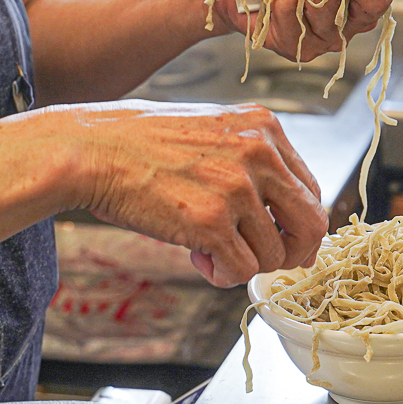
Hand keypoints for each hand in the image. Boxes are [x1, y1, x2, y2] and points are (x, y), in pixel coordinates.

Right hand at [72, 101, 327, 286]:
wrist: (92, 150)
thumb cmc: (143, 143)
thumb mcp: (213, 130)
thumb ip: (252, 162)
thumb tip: (281, 213)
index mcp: (264, 127)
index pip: (310, 189)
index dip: (299, 225)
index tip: (283, 240)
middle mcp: (259, 153)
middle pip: (310, 224)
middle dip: (292, 253)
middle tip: (264, 261)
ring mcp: (236, 188)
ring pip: (273, 254)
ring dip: (244, 264)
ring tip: (208, 249)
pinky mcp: (211, 222)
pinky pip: (241, 271)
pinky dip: (222, 276)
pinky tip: (198, 259)